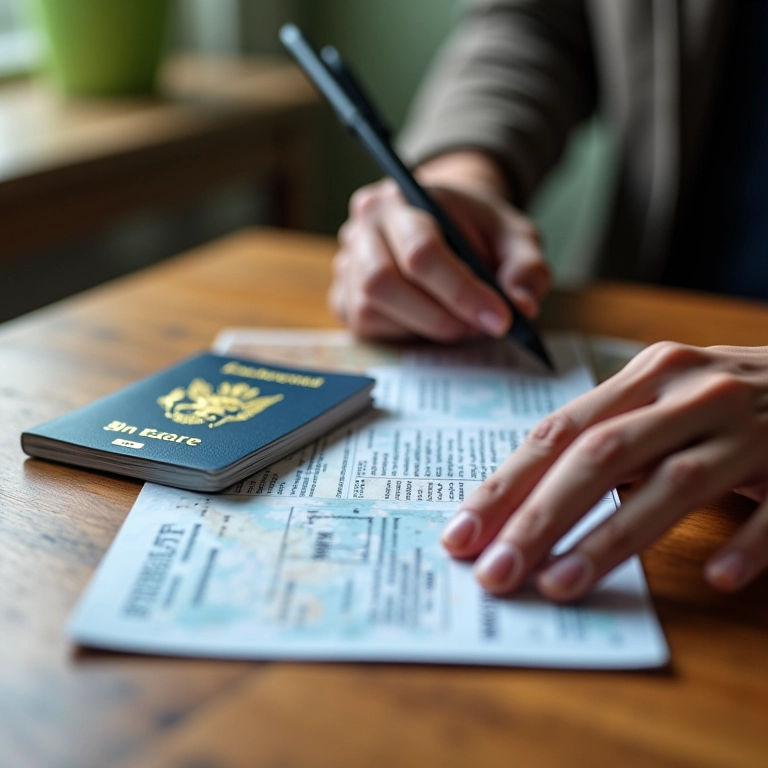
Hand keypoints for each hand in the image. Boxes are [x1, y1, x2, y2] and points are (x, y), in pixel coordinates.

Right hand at [329, 152, 549, 341]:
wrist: (444, 223)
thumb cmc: (475, 229)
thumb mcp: (514, 236)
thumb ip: (526, 266)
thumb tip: (521, 305)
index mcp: (402, 196)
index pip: (421, 251)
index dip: (462, 292)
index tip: (500, 319)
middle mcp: (363, 226)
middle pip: (384, 282)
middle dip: (441, 316)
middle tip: (481, 328)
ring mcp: (346, 261)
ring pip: (370, 307)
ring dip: (423, 326)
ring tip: (461, 324)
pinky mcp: (342, 295)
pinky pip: (365, 323)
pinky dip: (404, 332)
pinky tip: (431, 320)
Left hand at [441, 342, 767, 599]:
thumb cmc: (726, 397)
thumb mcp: (661, 399)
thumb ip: (604, 437)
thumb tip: (523, 501)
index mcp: (645, 376)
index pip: (559, 431)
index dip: (506, 484)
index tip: (462, 533)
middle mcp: (689, 392)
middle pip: (600, 455)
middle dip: (539, 517)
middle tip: (494, 572)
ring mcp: (749, 428)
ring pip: (672, 484)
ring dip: (610, 538)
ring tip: (559, 585)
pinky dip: (748, 545)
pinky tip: (716, 579)